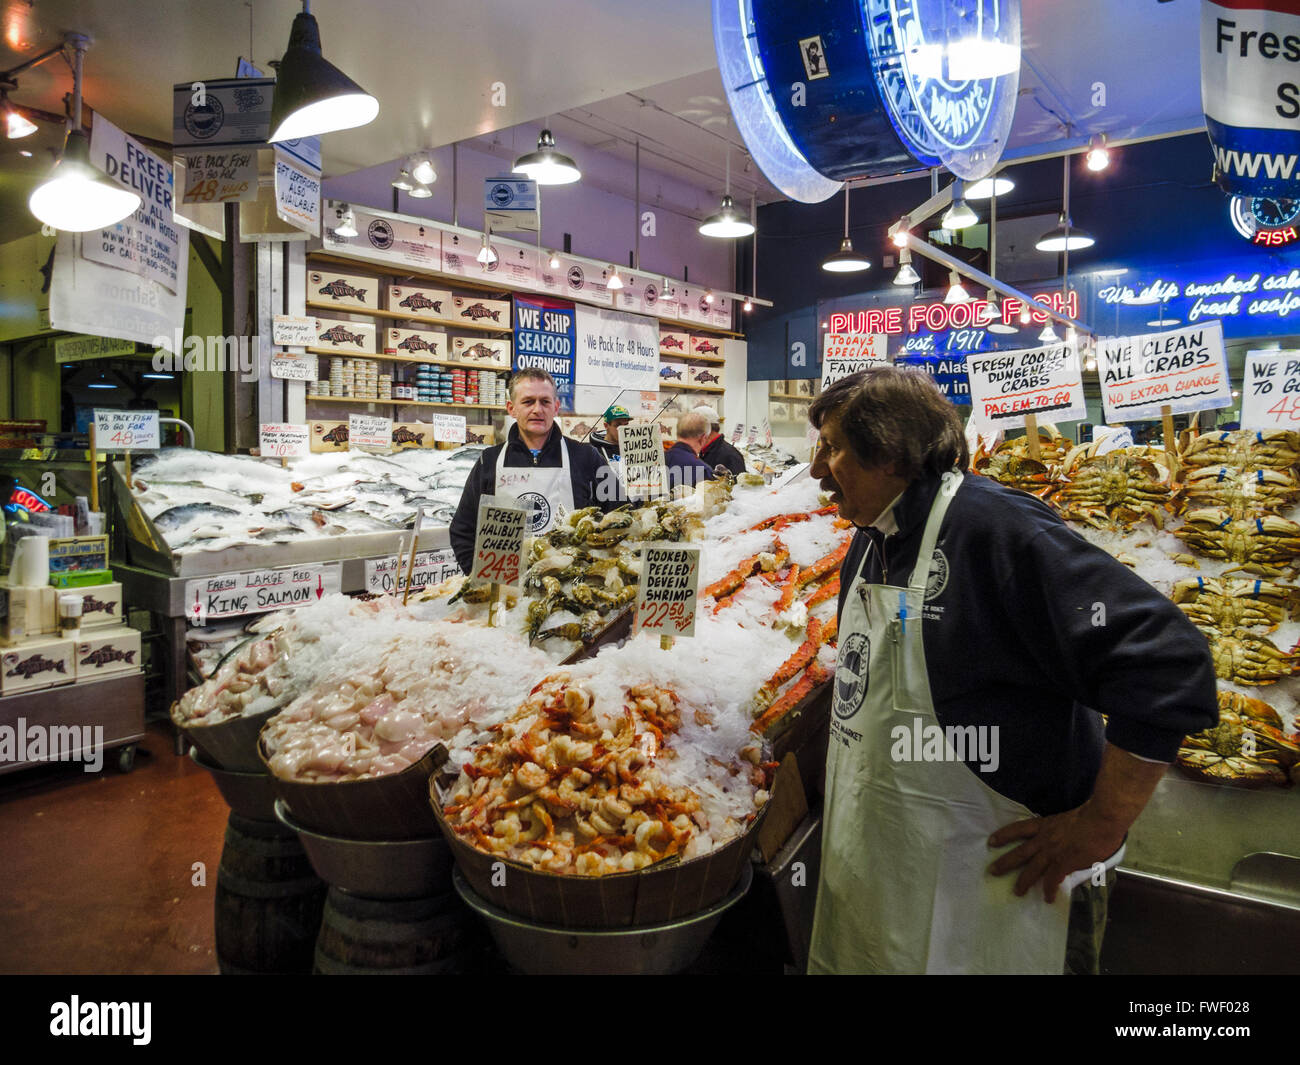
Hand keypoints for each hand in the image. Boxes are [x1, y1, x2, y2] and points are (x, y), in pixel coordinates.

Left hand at [987, 804, 1125, 903]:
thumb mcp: (1067, 819)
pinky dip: (1049, 890)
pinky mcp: (1063, 863)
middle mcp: (1044, 839)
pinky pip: (1052, 880)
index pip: (1018, 829)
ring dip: (1023, 881)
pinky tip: (1047, 898)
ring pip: (1032, 869)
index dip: (1004, 835)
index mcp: (1044, 825)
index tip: (991, 841)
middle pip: (1020, 852)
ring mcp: (1052, 852)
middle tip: (992, 871)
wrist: (1100, 819)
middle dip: (1005, 862)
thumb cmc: (1089, 815)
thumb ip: (1060, 830)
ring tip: (1016, 892)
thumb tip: (1063, 839)